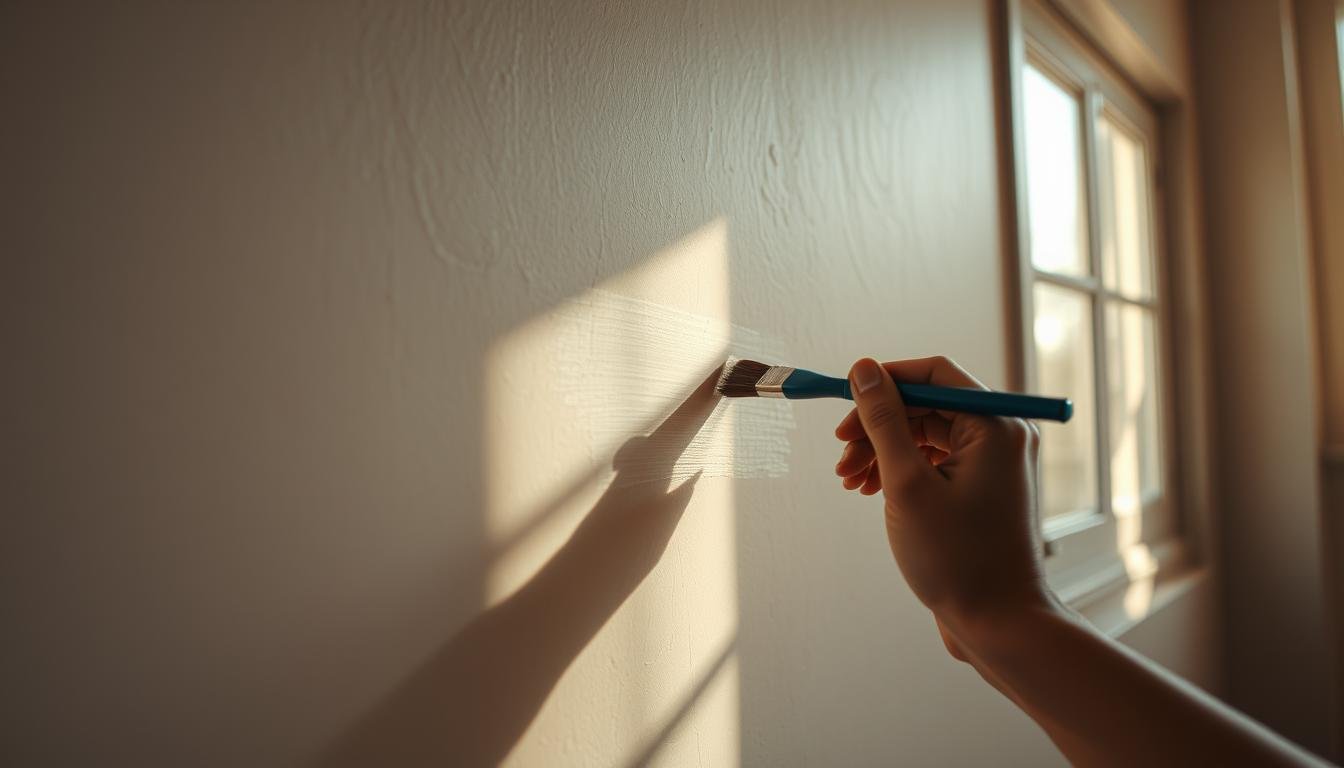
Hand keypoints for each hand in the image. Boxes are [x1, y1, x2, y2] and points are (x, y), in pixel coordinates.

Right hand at [834, 357, 1052, 635]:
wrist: (999, 624)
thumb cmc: (957, 558)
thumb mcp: (906, 484)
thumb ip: (883, 420)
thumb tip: (864, 368)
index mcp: (995, 425)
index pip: (933, 374)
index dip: (884, 382)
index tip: (844, 403)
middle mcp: (1001, 436)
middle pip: (926, 406)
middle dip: (877, 425)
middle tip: (841, 455)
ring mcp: (993, 463)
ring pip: (925, 434)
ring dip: (883, 450)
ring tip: (849, 480)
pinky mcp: (981, 488)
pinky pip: (935, 461)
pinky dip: (900, 470)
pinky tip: (869, 490)